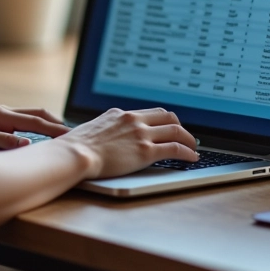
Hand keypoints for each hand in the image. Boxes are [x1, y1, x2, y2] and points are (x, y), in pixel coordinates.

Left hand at [0, 104, 69, 148]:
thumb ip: (1, 141)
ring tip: (60, 138)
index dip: (57, 131)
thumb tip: (28, 144)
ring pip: (27, 120)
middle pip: (37, 115)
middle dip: (56, 124)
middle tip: (75, 135)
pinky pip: (16, 128)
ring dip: (44, 127)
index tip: (76, 139)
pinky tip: (31, 143)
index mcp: (0, 114)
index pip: (37, 122)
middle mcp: (0, 113)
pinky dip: (30, 133)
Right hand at [60, 107, 198, 178]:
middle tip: (185, 136)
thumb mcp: (92, 130)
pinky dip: (187, 152)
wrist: (76, 153)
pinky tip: (192, 157)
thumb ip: (105, 131)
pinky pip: (175, 148)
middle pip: (166, 116)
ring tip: (193, 148)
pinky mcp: (146, 151)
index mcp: (119, 114)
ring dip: (188, 139)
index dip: (162, 121)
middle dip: (179, 126)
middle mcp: (133, 120)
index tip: (167, 128)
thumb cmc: (77, 147)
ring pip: (175, 130)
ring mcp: (141, 134)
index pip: (148, 113)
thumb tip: (104, 139)